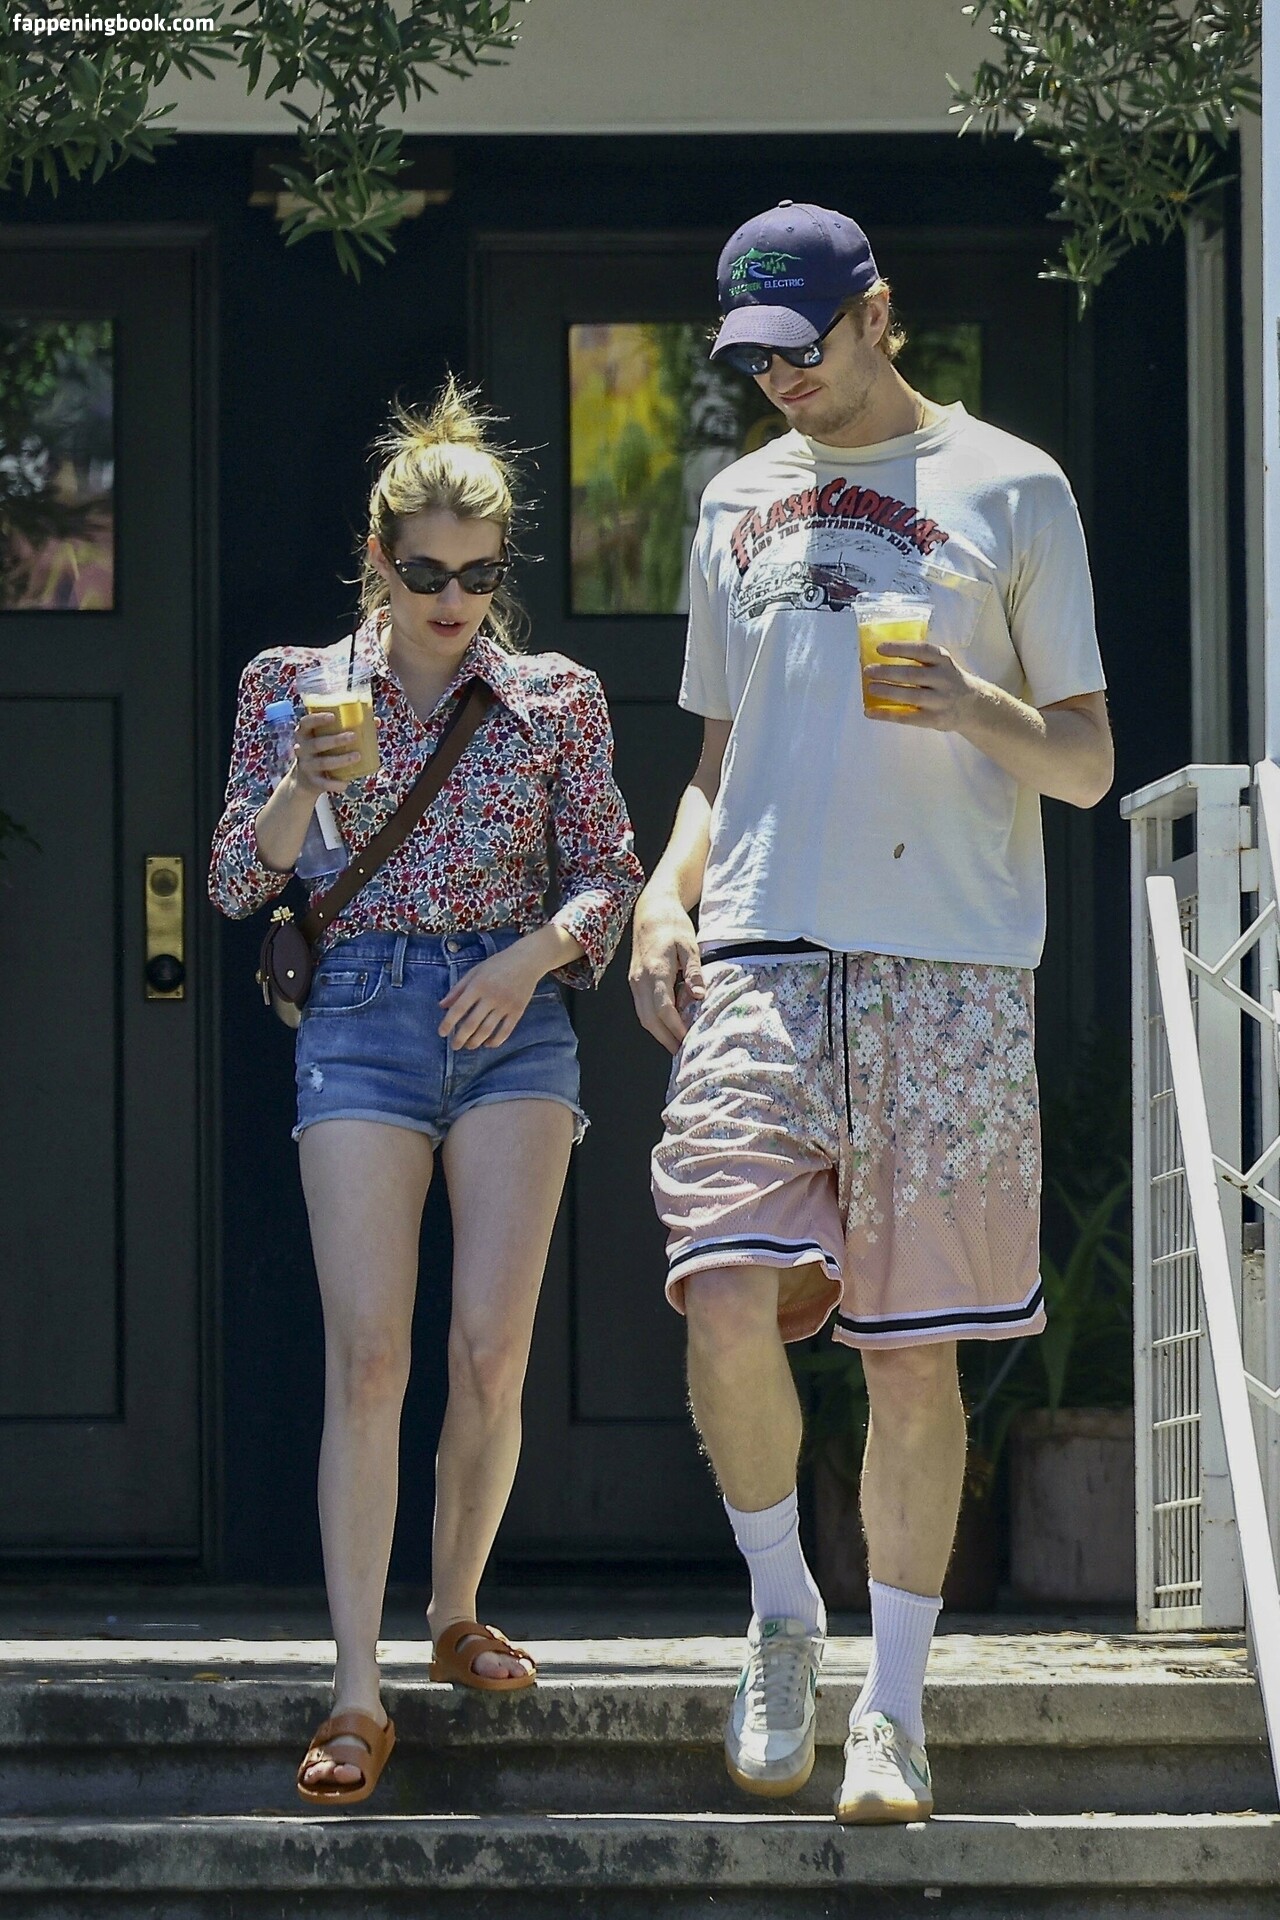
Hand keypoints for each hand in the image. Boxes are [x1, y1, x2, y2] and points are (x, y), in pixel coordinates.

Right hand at [292, 710, 363, 795]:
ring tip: (357, 756)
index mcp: (304, 734)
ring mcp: (306, 766)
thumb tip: (376, 721)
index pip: (306, 723)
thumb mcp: (327, 739)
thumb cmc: (322, 753)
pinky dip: (334, 784)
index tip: (333, 717)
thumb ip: (346, 729)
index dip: (317, 719)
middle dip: (335, 740)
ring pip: (323, 763)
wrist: (305, 781)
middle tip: (354, 736)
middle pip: (317, 743)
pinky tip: (345, 784)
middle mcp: (302, 749)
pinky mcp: (311, 781)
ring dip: (341, 760)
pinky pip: (323, 783)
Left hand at [438, 938, 545, 1049]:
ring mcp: (505, 1005)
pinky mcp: (518, 1011)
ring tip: (469, 1046)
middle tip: (454, 1046)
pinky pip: (505, 1031)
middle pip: (472, 1023)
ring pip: (487, 1030)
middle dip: (460, 1038)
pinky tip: (488, 1044)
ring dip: (476, 1042)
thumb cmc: (498, 964)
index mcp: (478, 985)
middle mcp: (491, 997)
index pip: (458, 1008)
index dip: (448, 1023)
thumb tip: (442, 1006)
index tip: (442, 1033)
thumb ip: (458, 989)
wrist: (527, 961)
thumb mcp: (475, 972)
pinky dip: (496, 1041)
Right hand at [629, 891, 705, 1054]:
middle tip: (682, 1052)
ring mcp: (634, 980)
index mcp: (655, 971)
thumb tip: (699, 996)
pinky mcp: (635, 979)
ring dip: (659, 1032)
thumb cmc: (672, 925)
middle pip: (649, 1019)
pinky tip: (669, 1023)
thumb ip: (693, 972)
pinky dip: (654, 1019)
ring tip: (676, 1043)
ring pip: (643, 1015)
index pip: (664, 1009)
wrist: (651, 910)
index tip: (689, 1039)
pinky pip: (642, 1006)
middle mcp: (640, 979)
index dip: (676, 1028)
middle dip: (665, 1038)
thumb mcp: (689, 945)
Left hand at [864, 641, 978, 730]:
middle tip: (868, 670)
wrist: (974, 706)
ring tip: (870, 687)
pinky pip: (907, 717)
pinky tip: (870, 712)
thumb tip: (880, 659)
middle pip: (913, 674)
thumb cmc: (948, 681)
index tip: (880, 648)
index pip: (921, 651)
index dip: (900, 649)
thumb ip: (920, 661)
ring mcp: (940, 701)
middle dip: (888, 672)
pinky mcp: (934, 719)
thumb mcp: (942, 665)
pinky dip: (887, 715)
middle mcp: (943, 679)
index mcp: (943, 661)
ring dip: (887, 691)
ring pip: (911, 695)